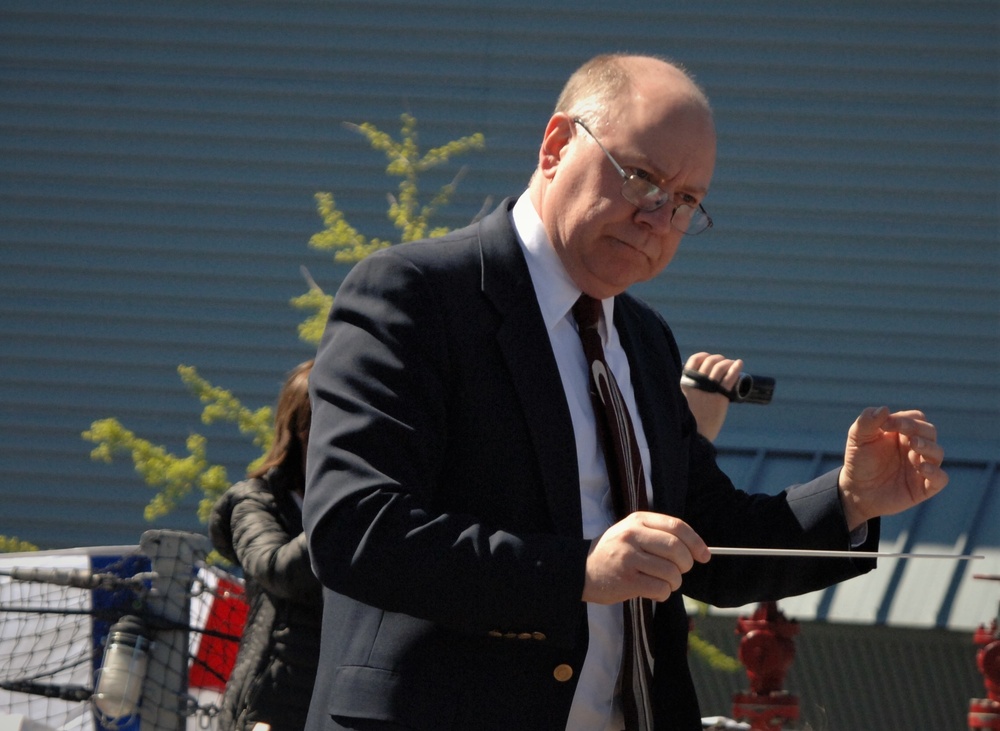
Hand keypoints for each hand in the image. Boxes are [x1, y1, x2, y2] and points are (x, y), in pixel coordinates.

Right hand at [582, 512, 709, 604]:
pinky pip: (660, 589)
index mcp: (637, 520)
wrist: (580, 570)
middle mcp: (632, 535)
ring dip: (674, 582)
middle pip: (677, 549)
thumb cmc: (613, 552)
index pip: (676, 526)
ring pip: (671, 572)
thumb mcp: (631, 532)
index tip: (704, 555)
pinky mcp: (626, 580)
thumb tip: (697, 550)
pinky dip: (663, 594)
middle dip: (686, 564)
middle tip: (680, 571)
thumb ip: (659, 535)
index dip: (696, 542)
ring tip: (663, 582)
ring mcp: (628, 558)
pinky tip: (653, 591)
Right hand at [680, 352, 743, 441]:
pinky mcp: (721, 397)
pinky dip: (735, 367)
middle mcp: (697, 383)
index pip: (694, 360)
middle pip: (709, 361)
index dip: (703, 356)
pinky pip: (730, 377)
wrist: (695, 436)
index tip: (708, 359)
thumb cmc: (688, 423)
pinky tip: (739, 363)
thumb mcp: (681, 403)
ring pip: (720, 367)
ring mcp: (709, 389)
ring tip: (732, 364)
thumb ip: (686, 394)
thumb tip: (692, 391)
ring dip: (727, 362)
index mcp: (685, 383)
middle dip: (718, 359)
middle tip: (723, 362)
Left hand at [838, 407, 947, 529]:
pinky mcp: (924, 487)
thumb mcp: (857, 439)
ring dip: (928, 447)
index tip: (885, 425)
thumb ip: (867, 422)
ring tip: (914, 445)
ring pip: (937, 452)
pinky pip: (940, 478)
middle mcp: (915, 447)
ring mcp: (921, 466)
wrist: (856, 491)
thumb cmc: (859, 462)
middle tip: (906, 434)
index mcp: (902, 433)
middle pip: (929, 431)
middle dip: (919, 429)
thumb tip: (884, 409)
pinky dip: (935, 472)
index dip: (905, 419)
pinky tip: (921, 467)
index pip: (915, 418)